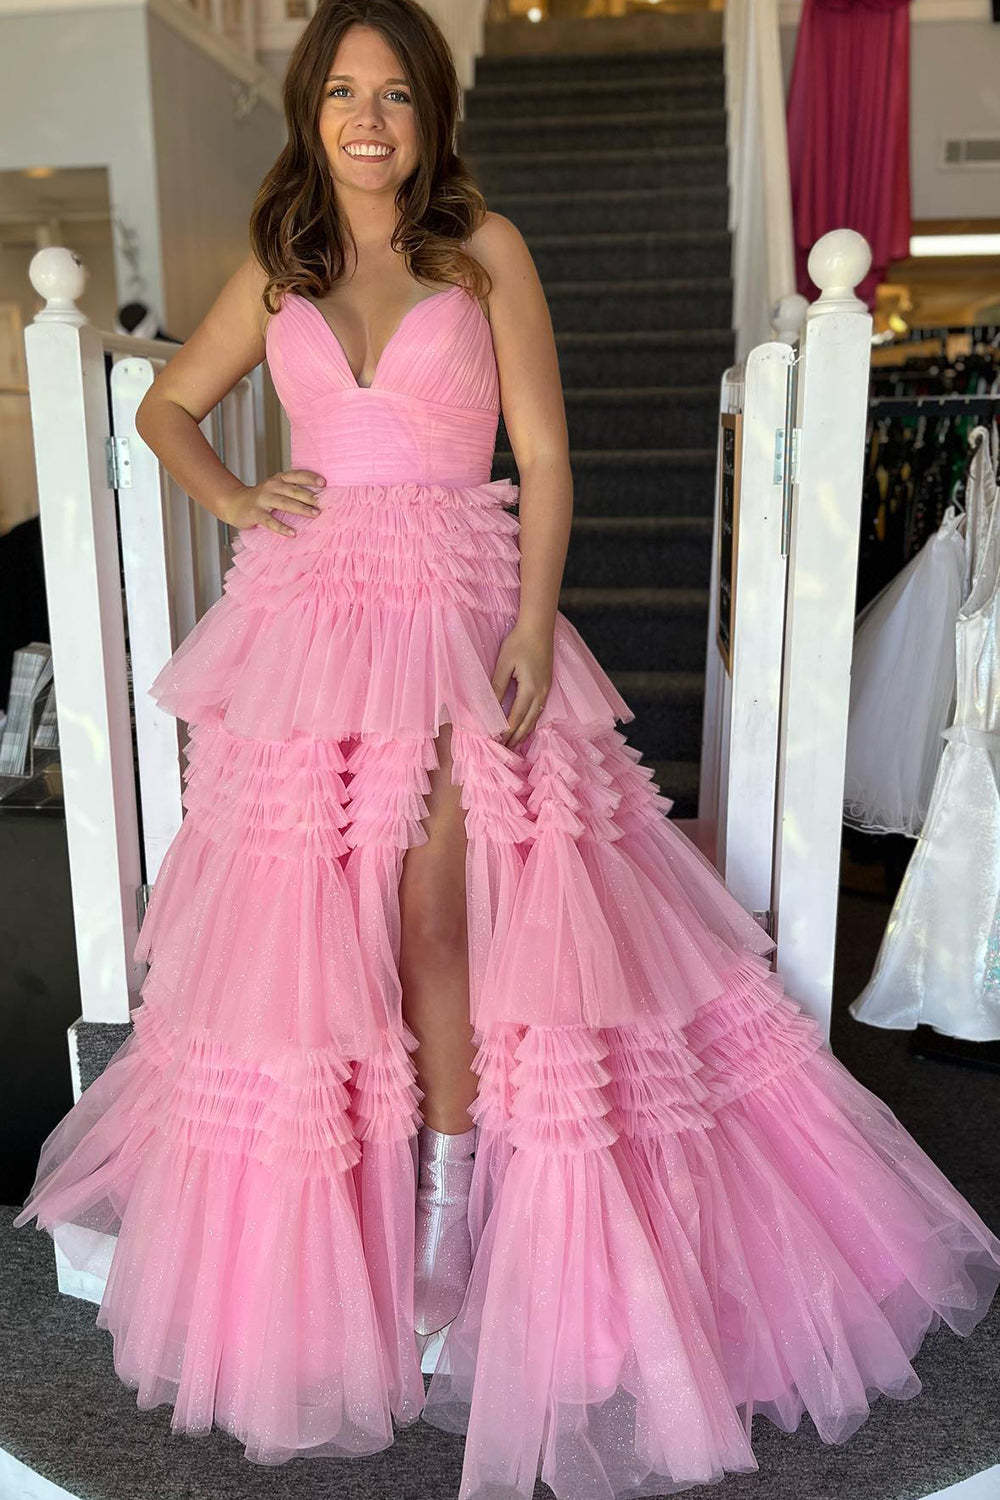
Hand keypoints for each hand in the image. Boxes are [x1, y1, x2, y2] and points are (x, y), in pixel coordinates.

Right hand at [222, 469, 325, 536]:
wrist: (235, 503)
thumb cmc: (262, 498)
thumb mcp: (276, 489)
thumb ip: (292, 490)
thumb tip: (319, 499)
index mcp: (278, 479)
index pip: (296, 475)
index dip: (310, 478)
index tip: (324, 483)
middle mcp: (271, 487)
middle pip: (293, 490)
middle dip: (309, 496)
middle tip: (322, 504)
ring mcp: (263, 500)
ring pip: (284, 503)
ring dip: (300, 508)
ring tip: (314, 514)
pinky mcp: (256, 513)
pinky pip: (270, 521)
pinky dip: (282, 528)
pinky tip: (292, 533)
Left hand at [491, 619, 553, 747]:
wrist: (539, 627)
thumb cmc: (519, 642)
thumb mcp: (504, 664)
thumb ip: (496, 686)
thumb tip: (488, 707)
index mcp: (529, 689)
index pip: (515, 718)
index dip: (506, 733)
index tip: (495, 743)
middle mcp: (541, 693)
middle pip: (528, 723)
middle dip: (516, 738)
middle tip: (504, 751)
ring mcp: (546, 690)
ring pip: (536, 718)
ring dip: (525, 732)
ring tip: (514, 743)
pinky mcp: (547, 685)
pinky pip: (540, 710)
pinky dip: (532, 721)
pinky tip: (527, 725)